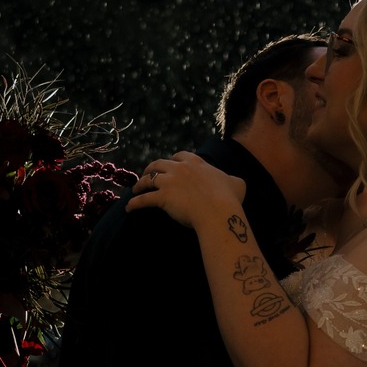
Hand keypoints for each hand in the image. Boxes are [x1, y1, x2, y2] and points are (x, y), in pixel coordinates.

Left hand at [127, 153, 245, 228]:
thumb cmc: (229, 198)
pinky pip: (144, 199)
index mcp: (196, 163)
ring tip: (136, 190)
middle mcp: (180, 169)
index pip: (180, 156)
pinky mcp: (162, 197)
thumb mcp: (237, 183)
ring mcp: (169, 182)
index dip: (173, 160)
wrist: (218, 211)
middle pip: (159, 164)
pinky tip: (129, 208)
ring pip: (148, 179)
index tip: (170, 164)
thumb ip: (232, 180)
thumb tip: (235, 182)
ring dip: (140, 184)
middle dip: (151, 168)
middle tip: (147, 174)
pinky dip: (135, 203)